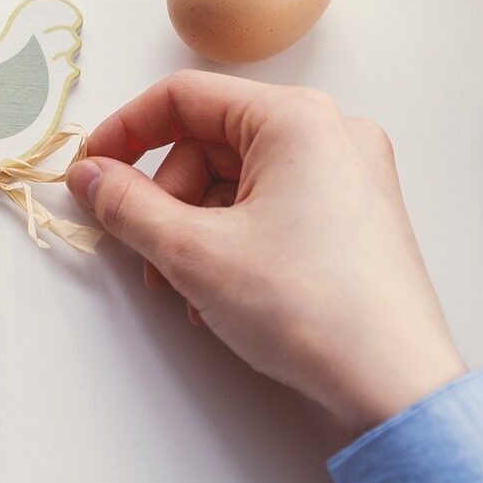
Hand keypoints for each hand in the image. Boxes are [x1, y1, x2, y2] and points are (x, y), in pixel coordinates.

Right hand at [66, 72, 464, 436]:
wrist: (393, 385)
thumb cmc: (307, 308)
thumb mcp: (193, 252)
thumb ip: (127, 205)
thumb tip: (89, 176)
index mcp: (297, 118)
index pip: (184, 97)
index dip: (125, 132)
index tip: (90, 171)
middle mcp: (331, 133)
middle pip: (211, 142)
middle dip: (166, 199)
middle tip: (147, 253)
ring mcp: (351, 176)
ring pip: (240, 181)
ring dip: (196, 229)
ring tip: (187, 290)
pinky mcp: (358, 218)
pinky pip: (275, 207)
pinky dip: (236, 241)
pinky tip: (223, 295)